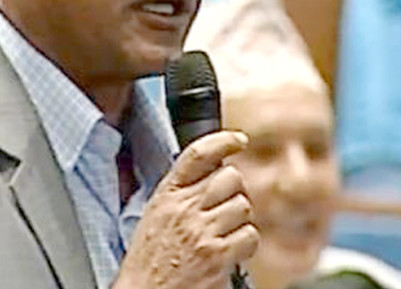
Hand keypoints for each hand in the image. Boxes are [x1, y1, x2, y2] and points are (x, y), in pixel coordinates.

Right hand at [114, 131, 258, 288]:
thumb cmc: (151, 260)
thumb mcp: (157, 215)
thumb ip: (183, 193)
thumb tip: (216, 173)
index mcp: (167, 195)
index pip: (197, 154)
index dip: (223, 141)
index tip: (239, 140)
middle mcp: (183, 208)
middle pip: (230, 176)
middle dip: (235, 191)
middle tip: (226, 209)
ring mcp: (201, 231)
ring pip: (243, 205)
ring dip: (240, 221)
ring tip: (224, 235)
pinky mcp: (216, 255)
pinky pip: (249, 235)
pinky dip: (245, 244)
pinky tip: (230, 252)